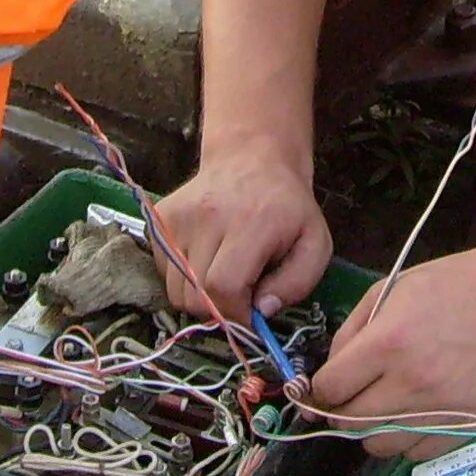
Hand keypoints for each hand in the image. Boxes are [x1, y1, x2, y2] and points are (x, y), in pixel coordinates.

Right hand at [151, 145, 331, 320]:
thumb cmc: (288, 208)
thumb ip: (296, 284)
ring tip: (224, 274)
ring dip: (200, 297)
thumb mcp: (315, 245)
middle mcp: (207, 217)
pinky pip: (163, 272)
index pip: (223, 288)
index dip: (235, 315)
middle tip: (239, 297)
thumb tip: (261, 311)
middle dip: (219, 311)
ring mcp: (178, 217)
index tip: (251, 316)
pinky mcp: (160, 218)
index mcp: (251, 223)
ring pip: (175, 291)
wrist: (253, 158)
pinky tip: (206, 259)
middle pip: (195, 296)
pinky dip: (183, 278)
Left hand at [306, 241, 475, 458]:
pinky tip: (413, 416)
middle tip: (350, 398)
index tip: (323, 388)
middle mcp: (412, 383)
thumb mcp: (391, 290)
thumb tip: (327, 375)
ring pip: (380, 446)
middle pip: (350, 423)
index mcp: (388, 343)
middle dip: (341, 411)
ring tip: (383, 408)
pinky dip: (407, 441)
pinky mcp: (467, 426)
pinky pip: (418, 453)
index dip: (319, 390)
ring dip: (371, 431)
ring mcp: (442, 410)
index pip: (330, 389)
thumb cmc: (454, 285)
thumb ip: (351, 331)